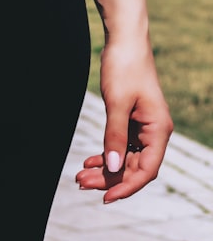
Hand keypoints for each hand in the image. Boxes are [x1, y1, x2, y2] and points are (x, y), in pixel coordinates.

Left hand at [75, 37, 172, 202]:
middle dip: (109, 178)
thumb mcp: (116, 103)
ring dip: (105, 169)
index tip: (105, 197)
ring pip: (125, 158)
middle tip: (80, 184)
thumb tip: (113, 167)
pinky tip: (89, 161)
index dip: (126, 186)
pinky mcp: (131, 120)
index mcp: (159, 130)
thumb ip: (114, 135)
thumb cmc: (124, 68)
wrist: (124, 43)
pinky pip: (120, 145)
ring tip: (80, 176)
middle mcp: (154, 132)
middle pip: (133, 166)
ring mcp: (143, 127)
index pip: (146, 169)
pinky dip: (106, 154)